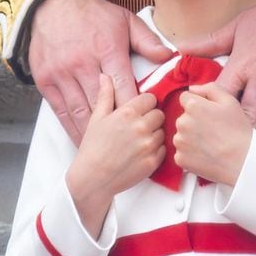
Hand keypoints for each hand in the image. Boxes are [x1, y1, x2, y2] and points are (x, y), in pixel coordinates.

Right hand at [28, 0, 171, 144]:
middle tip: (128, 143)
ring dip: (94, 133)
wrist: (53, 4)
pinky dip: (71, 128)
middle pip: (103, 104)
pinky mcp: (46, 81)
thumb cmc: (94, 14)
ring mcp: (62, 73)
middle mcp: (83, 64)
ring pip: (81, 111)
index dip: (134, 108)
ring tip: (106, 151)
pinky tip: (81, 140)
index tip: (143, 124)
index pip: (124, 87)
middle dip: (116, 126)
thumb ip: (147, 40)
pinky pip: (60, 110)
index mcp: (106, 50)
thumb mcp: (125, 20)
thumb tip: (168, 57)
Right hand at [66, 77, 164, 237]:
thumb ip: (106, 95)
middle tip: (138, 127)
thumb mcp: (97, 117)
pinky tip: (141, 153)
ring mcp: (148, 145)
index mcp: (128, 112)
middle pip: (159, 114)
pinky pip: (163, 150)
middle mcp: (141, 127)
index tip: (139, 111)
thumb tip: (106, 77)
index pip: (151, 99)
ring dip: (154, 135)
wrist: (92, 179)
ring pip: (163, 132)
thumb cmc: (93, 148)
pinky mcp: (152, 162)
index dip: (145, 104)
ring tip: (138, 142)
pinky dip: (156, 151)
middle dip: (151, 119)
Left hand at [174, 83, 251, 186]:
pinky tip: (205, 154)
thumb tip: (192, 89)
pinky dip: (190, 153)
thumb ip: (209, 88)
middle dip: (193, 121)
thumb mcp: (229, 101)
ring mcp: (180, 142)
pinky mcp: (180, 159)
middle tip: (212, 130)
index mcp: (193, 106)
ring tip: (209, 143)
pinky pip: (181, 152)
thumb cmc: (238, 131)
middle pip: (183, 117)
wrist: (242, 162)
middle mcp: (182, 122)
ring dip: (190, 137)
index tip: (208, 113)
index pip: (185, 98)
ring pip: (181, 134)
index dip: (197, 104)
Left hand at [181, 0, 255, 146]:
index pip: (223, 95)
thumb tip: (180, 49)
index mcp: (245, 61)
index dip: (213, 115)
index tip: (207, 129)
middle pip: (248, 114)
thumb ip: (210, 42)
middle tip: (229, 152)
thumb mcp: (238, 25)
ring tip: (254, 157)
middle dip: (238, 135)